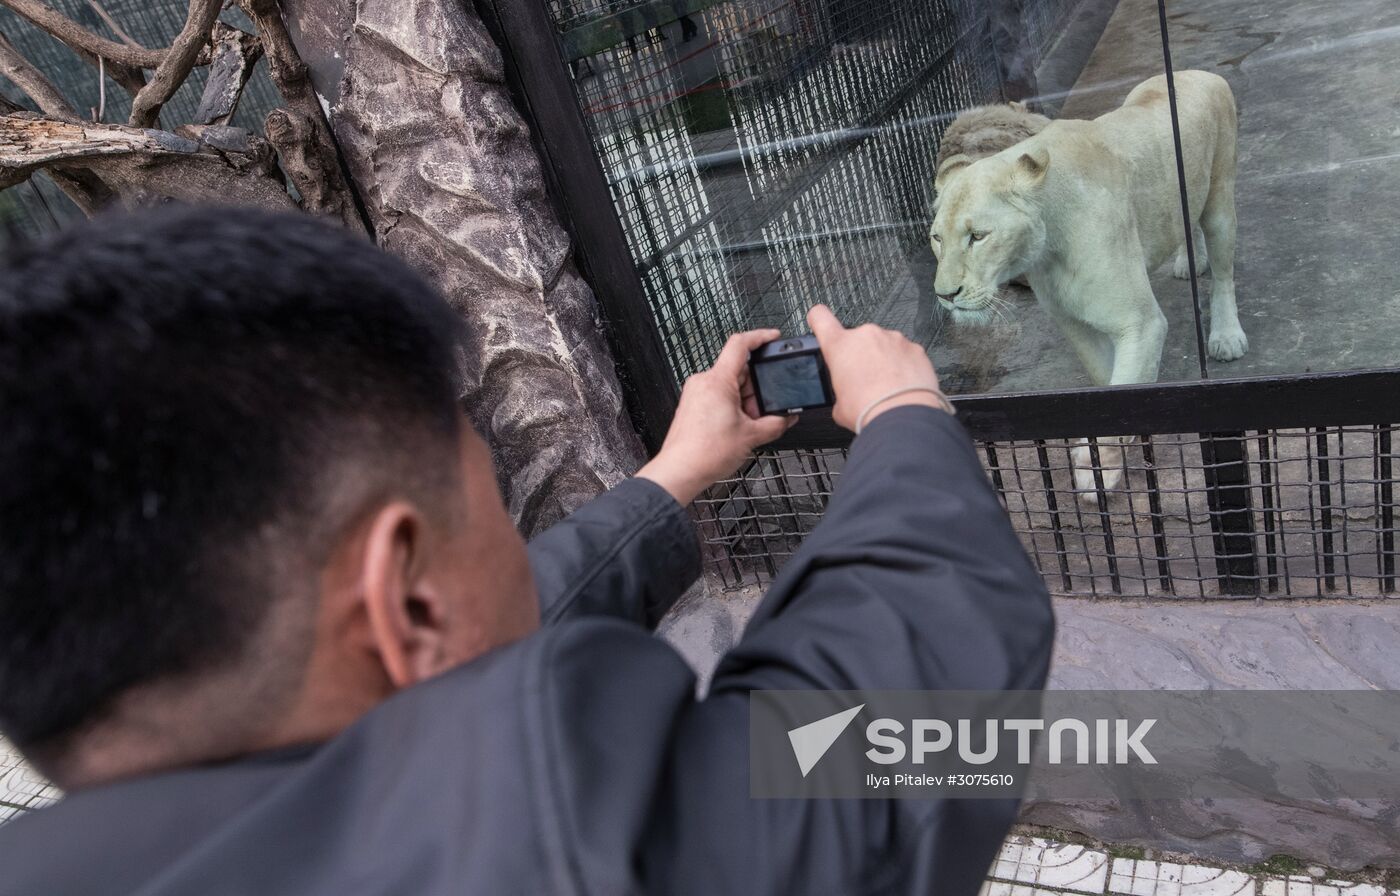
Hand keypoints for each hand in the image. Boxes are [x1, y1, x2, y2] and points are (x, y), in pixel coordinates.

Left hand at [637, 329, 796, 503]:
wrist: (680, 471)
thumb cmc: (704, 453)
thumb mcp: (751, 436)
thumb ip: (776, 423)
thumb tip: (787, 416)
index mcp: (717, 381)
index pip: (740, 344)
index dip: (760, 337)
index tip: (773, 337)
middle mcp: (703, 382)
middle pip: (739, 370)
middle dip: (756, 388)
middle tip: (765, 409)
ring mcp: (696, 393)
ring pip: (729, 386)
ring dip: (745, 400)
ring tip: (748, 425)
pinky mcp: (693, 405)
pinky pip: (718, 396)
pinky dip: (733, 407)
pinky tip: (737, 427)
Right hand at [807, 305, 946, 431]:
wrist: (902, 418)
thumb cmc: (869, 411)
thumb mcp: (839, 405)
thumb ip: (840, 389)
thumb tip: (848, 392)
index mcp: (840, 346)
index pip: (821, 317)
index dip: (818, 320)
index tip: (819, 323)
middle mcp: (866, 335)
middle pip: (857, 339)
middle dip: (860, 355)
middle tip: (864, 379)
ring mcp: (893, 339)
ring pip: (883, 345)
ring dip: (883, 360)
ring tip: (886, 386)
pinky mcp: (915, 348)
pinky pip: (905, 353)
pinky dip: (903, 366)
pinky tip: (902, 385)